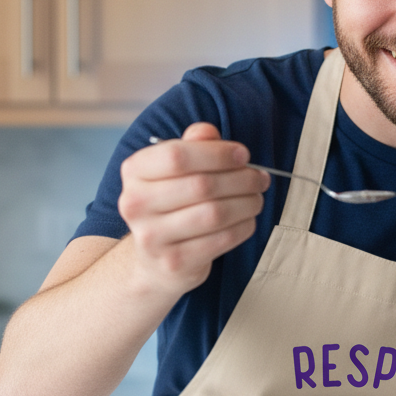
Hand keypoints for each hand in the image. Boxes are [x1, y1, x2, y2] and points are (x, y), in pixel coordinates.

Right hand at [117, 122, 269, 296]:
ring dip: (246, 203)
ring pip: (214, 214)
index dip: (217, 153)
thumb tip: (208, 132)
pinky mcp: (174, 262)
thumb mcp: (176, 169)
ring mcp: (152, 237)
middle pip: (201, 185)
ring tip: (257, 198)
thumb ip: (192, 145)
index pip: (177, 155)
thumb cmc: (173, 202)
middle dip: (241, 179)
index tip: (243, 155)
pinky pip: (221, 240)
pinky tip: (247, 219)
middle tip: (260, 178)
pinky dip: (243, 226)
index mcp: (134, 172)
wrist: (155, 258)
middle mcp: (135, 204)